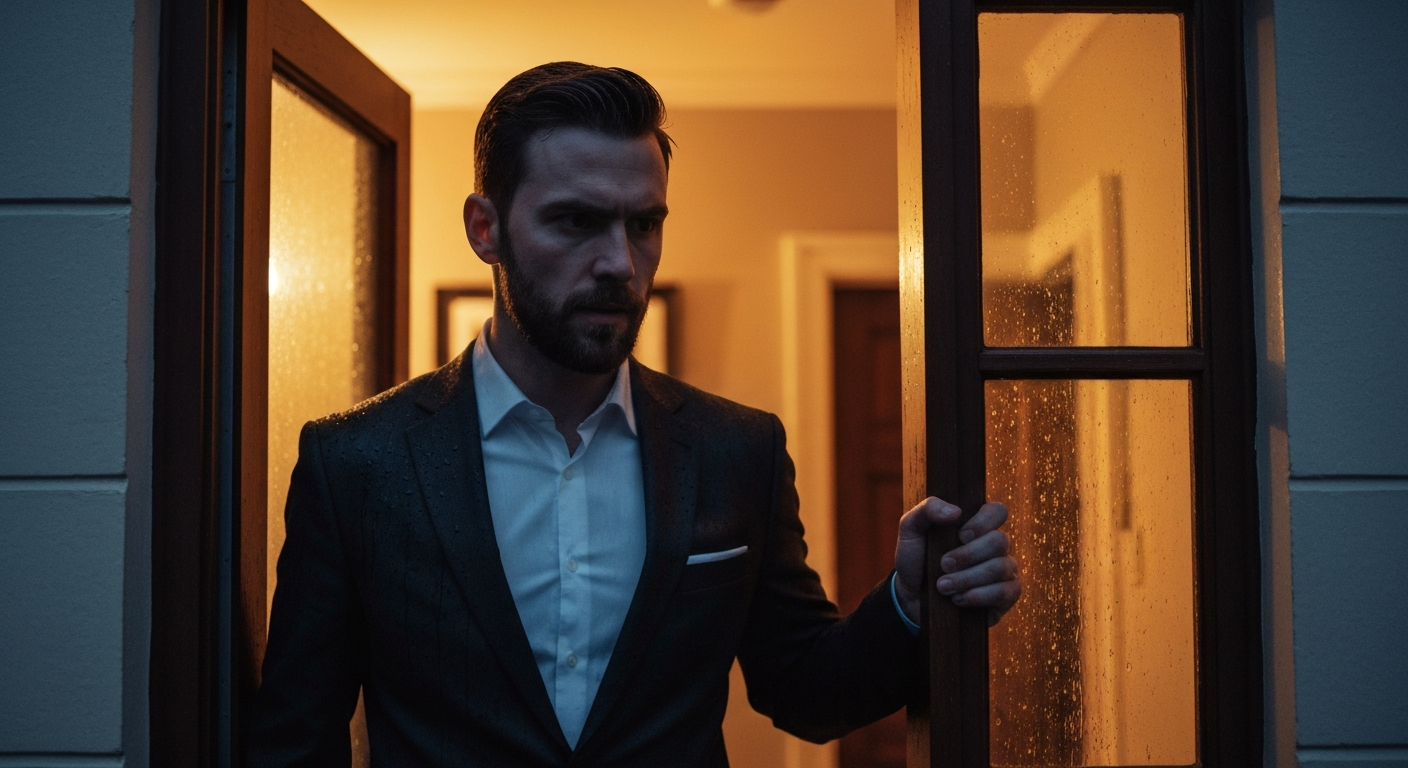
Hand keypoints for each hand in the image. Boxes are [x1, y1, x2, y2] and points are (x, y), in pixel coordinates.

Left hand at [894, 498, 1021, 626]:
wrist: (911, 597)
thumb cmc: (916, 559)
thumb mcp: (911, 528)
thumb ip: (928, 509)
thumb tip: (956, 511)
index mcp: (977, 525)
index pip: (997, 511)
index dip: (982, 522)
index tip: (960, 535)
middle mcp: (995, 546)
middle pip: (1000, 541)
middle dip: (968, 555)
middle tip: (944, 564)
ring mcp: (1004, 570)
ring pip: (1001, 568)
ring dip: (968, 578)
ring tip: (943, 586)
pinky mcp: (1006, 596)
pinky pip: (1007, 592)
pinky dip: (979, 596)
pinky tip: (958, 599)